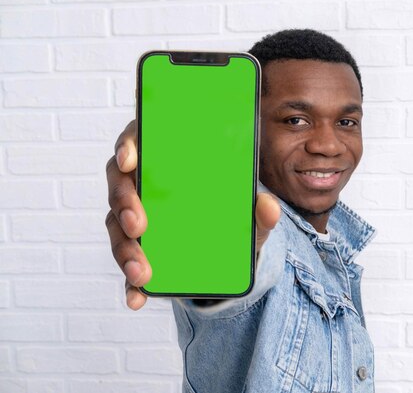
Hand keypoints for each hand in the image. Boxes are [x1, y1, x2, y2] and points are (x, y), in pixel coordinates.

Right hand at [106, 120, 279, 309]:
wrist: (227, 246)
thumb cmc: (228, 212)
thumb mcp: (247, 212)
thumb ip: (259, 209)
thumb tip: (269, 207)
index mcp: (167, 158)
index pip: (138, 139)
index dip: (128, 145)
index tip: (130, 160)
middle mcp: (144, 183)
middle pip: (120, 183)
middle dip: (125, 204)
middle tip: (138, 225)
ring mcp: (135, 215)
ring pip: (117, 225)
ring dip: (125, 250)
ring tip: (142, 273)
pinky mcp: (136, 247)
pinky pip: (126, 262)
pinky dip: (130, 284)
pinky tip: (137, 298)